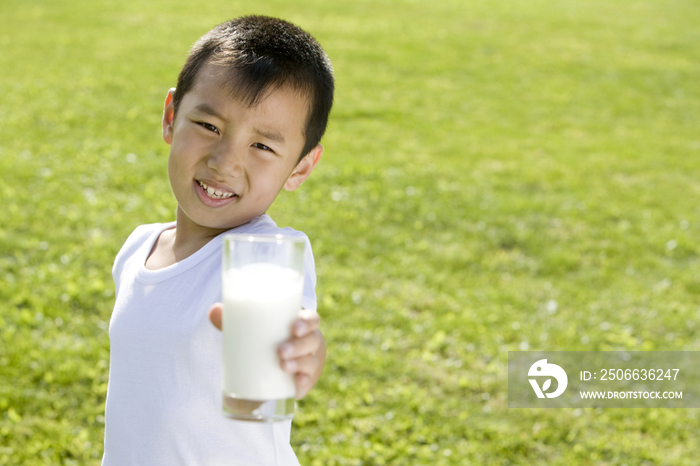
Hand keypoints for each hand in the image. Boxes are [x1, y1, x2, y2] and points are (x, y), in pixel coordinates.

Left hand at [208, 305, 325, 398]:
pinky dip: (303, 384)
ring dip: (300, 364)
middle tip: (280, 351)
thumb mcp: (251, 328)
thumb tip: (213, 311)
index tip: (294, 327)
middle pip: (312, 341)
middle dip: (299, 346)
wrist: (270, 365)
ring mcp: (309, 362)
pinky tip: (297, 385)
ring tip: (283, 366)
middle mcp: (310, 343)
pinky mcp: (305, 381)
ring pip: (311, 362)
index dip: (308, 322)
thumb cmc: (263, 338)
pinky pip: (308, 383)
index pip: (312, 320)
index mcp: (300, 325)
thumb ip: (232, 320)